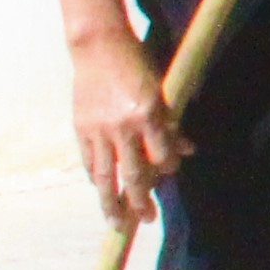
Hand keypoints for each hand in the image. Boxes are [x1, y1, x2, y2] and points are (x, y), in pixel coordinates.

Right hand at [71, 26, 181, 222]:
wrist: (99, 47)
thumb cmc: (137, 65)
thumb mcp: (161, 91)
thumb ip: (171, 123)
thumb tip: (188, 150)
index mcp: (148, 114)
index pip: (162, 156)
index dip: (167, 169)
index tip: (166, 176)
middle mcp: (123, 126)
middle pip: (133, 174)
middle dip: (140, 201)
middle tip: (146, 221)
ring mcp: (99, 129)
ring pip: (106, 176)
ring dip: (111, 202)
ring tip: (116, 222)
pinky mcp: (81, 128)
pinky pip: (89, 162)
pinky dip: (96, 178)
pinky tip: (101, 190)